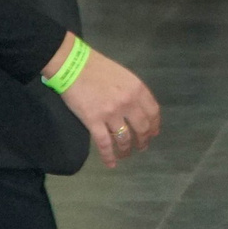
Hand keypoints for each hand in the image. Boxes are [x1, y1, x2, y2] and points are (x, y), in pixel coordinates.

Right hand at [46, 35, 160, 168]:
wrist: (73, 65)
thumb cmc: (97, 67)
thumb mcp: (123, 75)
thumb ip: (133, 91)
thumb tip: (138, 108)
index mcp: (137, 89)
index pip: (153, 112)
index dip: (154, 125)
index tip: (153, 133)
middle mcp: (128, 102)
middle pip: (142, 127)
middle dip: (143, 140)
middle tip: (141, 147)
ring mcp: (112, 113)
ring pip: (125, 138)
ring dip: (127, 149)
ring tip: (126, 155)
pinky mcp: (94, 121)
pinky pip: (105, 143)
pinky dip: (109, 156)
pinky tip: (112, 163)